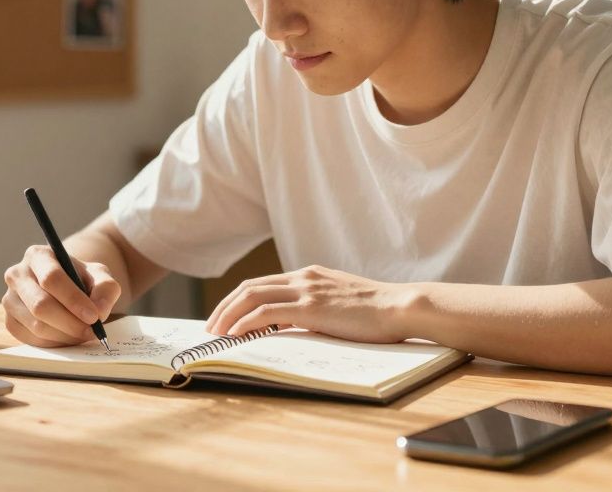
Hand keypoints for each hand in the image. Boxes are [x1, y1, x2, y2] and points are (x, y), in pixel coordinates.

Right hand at [2, 245, 121, 346]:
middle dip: (70, 323)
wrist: (64, 287)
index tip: (94, 316)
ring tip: (82, 333)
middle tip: (91, 332)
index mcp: (38, 255)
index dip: (73, 300)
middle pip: (41, 305)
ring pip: (36, 325)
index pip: (51, 278)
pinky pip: (31, 339)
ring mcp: (9, 299)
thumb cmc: (81, 279)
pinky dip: (53, 343)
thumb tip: (99, 311)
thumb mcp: (99, 276)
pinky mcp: (9, 321)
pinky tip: (67, 336)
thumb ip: (105, 288)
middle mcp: (17, 274)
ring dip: (65, 335)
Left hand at [205, 265, 414, 342]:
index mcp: (310, 274)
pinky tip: (235, 336)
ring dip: (228, 315)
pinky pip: (266, 314)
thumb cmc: (378, 311)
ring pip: (251, 297)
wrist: (400, 306)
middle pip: (248, 287)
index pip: (262, 283)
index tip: (224, 317)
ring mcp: (306, 290)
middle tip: (211, 328)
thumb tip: (297, 324)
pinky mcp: (310, 308)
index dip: (237, 299)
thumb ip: (318, 306)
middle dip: (224, 307)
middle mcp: (303, 277)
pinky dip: (245, 323)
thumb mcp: (341, 302)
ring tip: (216, 335)